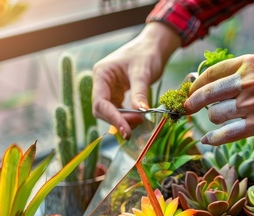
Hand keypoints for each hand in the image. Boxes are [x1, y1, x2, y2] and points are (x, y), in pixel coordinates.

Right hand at [92, 22, 180, 138]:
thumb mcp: (143, 73)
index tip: (126, 130)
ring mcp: (109, 89)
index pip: (101, 102)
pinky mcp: (117, 94)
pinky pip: (118, 110)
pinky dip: (127, 116)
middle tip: (139, 123)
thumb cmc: (146, 54)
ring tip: (141, 121)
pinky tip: (138, 118)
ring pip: (110, 112)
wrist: (153, 47)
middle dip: (119, 120)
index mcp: (102, 74)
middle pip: (102, 110)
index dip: (112, 118)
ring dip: (123, 120)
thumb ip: (139, 93)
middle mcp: (102, 83)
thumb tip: (140, 112)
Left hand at [184, 54, 253, 144]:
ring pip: (215, 115)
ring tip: (224, 119)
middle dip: (193, 103)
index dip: (195, 85)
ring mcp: (252, 104)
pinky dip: (214, 139)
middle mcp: (248, 82)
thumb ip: (237, 73)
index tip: (189, 92)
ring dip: (215, 119)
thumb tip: (204, 84)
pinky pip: (226, 134)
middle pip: (207, 94)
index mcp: (248, 64)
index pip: (211, 73)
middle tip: (187, 109)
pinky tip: (207, 140)